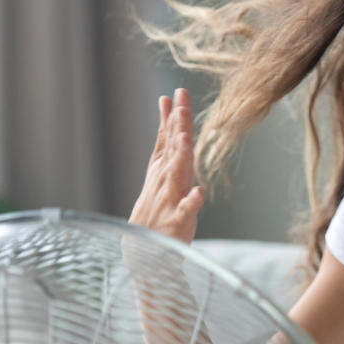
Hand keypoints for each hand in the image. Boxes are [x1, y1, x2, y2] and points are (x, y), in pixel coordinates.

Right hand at [129, 87, 205, 243]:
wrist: (145, 251)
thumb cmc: (158, 205)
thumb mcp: (161, 168)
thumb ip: (166, 137)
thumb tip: (167, 103)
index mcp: (163, 168)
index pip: (168, 137)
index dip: (173, 115)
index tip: (178, 93)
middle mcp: (165, 179)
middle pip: (173, 149)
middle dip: (177, 126)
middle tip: (181, 104)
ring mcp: (170, 199)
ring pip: (176, 174)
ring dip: (180, 157)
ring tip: (184, 138)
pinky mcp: (177, 220)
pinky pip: (186, 210)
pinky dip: (192, 202)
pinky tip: (199, 192)